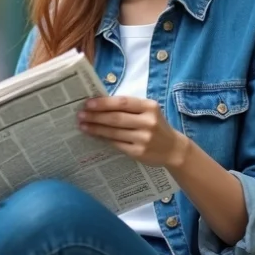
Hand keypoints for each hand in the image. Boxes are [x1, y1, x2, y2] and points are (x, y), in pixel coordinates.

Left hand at [77, 96, 191, 168]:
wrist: (173, 149)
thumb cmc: (156, 126)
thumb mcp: (148, 112)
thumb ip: (129, 107)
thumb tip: (100, 103)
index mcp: (149, 107)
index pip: (122, 103)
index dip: (103, 103)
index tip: (88, 103)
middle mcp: (148, 122)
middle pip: (116, 118)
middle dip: (95, 116)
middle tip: (80, 115)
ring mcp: (144, 138)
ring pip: (114, 132)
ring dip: (96, 129)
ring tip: (83, 125)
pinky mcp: (139, 152)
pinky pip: (117, 144)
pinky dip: (104, 139)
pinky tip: (94, 136)